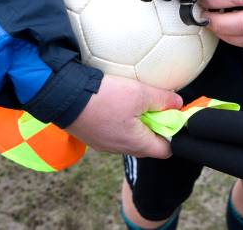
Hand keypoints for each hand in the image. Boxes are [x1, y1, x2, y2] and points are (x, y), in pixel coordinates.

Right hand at [65, 75, 182, 158]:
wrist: (64, 97)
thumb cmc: (104, 98)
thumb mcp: (140, 93)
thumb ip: (163, 99)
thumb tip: (178, 103)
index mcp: (137, 144)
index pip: (167, 150)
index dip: (173, 133)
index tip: (171, 116)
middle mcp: (121, 149)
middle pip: (148, 143)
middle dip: (154, 126)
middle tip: (153, 106)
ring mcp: (104, 145)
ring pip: (129, 137)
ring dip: (136, 123)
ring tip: (133, 103)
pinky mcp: (93, 136)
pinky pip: (113, 132)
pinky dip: (119, 122)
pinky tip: (114, 105)